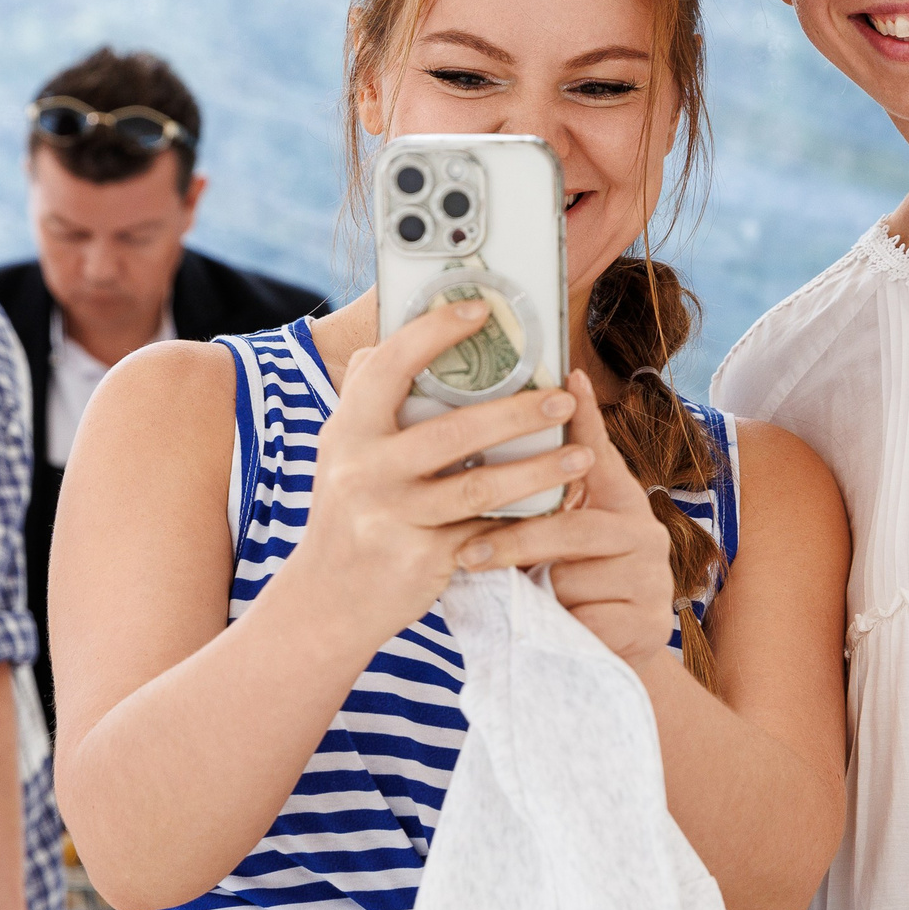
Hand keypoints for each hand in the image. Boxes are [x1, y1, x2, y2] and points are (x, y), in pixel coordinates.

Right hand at [287, 302, 595, 641]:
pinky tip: (560, 504)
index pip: (388, 366)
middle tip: (563, 398)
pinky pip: (486, 530)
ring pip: (481, 486)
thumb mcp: (340, 452)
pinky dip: (525, 518)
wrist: (325, 600)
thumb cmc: (347, 513)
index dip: (432, 332)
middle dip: (518, 411)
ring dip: (540, 468)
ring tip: (582, 455)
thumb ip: (364, 397)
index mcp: (348, 431)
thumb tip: (396, 333)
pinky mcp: (421, 559)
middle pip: (453, 430)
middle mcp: (366, 470)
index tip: (479, 309)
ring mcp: (393, 517)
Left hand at [452, 371, 678, 666]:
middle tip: (468, 554)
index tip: (569, 377)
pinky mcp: (648, 621)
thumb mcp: (553, 545)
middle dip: (516, 543)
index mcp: (620, 501)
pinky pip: (585, 619)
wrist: (607, 658)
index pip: (600, 453)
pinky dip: (562, 627)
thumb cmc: (568, 590)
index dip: (586, 416)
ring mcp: (652, 576)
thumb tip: (478, 467)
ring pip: (573, 577)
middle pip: (573, 526)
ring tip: (543, 600)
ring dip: (544, 594)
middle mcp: (644, 530)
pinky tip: (566, 629)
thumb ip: (538, 509)